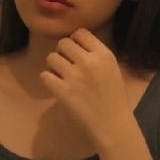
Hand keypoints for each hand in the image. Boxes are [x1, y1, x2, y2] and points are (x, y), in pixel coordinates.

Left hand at [40, 28, 136, 150]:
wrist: (113, 127)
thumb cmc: (115, 101)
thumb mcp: (113, 70)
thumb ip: (96, 57)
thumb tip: (77, 47)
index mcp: (104, 55)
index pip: (80, 32)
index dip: (75, 41)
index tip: (75, 52)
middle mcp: (88, 61)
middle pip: (63, 43)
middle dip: (62, 52)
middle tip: (65, 65)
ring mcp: (74, 75)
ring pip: (51, 57)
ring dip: (53, 66)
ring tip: (60, 77)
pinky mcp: (61, 90)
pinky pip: (44, 75)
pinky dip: (47, 81)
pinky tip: (55, 87)